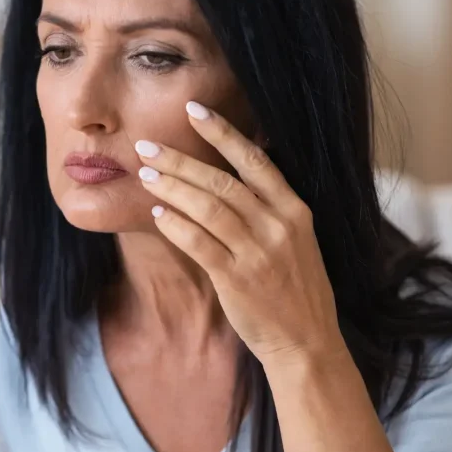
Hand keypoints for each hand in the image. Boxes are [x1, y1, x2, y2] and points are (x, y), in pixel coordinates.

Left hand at [135, 101, 344, 366]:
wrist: (306, 341)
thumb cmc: (294, 288)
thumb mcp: (296, 239)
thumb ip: (268, 206)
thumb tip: (231, 170)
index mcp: (294, 210)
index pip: (254, 159)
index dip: (222, 132)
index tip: (193, 109)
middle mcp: (278, 225)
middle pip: (221, 181)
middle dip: (180, 160)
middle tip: (146, 146)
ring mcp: (258, 252)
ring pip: (206, 207)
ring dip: (171, 188)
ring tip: (144, 175)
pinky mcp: (237, 279)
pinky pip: (199, 243)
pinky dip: (175, 225)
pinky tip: (157, 214)